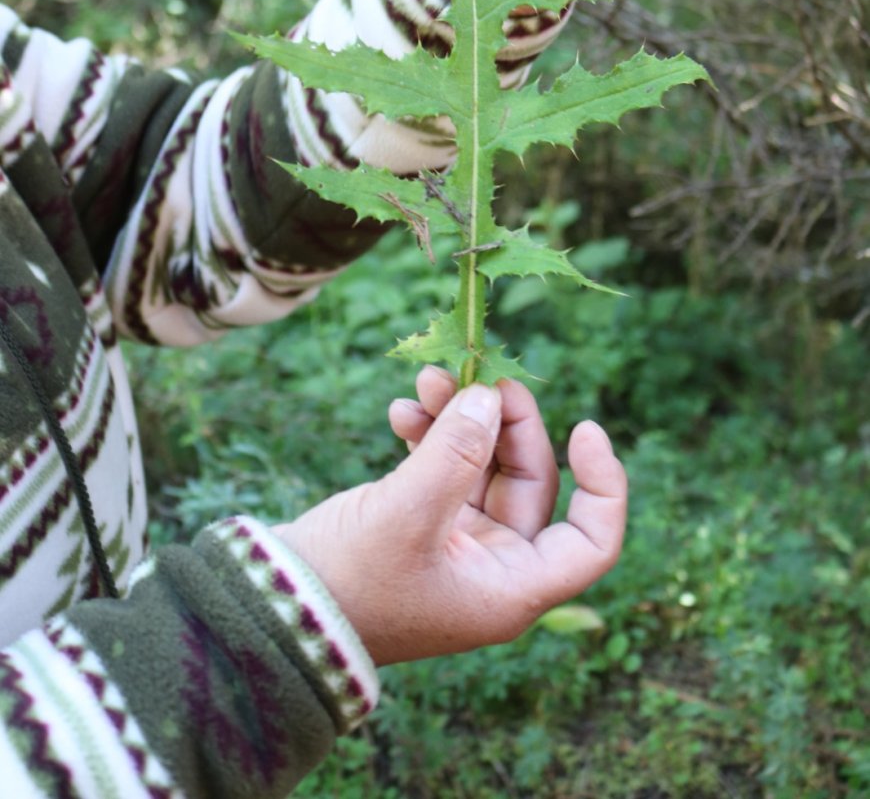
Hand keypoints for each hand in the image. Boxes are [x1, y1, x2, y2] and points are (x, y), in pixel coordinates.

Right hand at [274, 366, 626, 665]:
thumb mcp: (407, 513)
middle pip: (531, 482)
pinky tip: (402, 412)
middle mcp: (493, 568)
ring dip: (461, 420)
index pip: (591, 539)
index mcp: (511, 587)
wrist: (276, 609)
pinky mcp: (420, 523)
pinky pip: (444, 468)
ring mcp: (457, 544)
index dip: (603, 483)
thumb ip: (454, 452)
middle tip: (477, 377)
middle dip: (504, 424)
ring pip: (483, 466)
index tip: (586, 427)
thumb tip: (490, 398)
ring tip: (428, 381)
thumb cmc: (350, 580)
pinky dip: (430, 436)